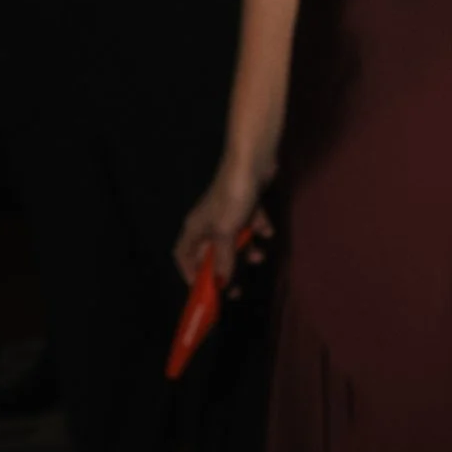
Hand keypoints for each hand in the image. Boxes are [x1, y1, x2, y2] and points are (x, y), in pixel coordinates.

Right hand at [175, 169, 268, 288]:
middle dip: (224, 270)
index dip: (190, 274)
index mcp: (195, 228)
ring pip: (234, 239)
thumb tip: (221, 282)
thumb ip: (223, 258)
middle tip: (236, 289)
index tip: (203, 291)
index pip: (183, 255)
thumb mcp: (226, 232)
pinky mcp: (245, 202)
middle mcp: (208, 221)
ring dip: (247, 249)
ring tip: (259, 256)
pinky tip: (268, 231)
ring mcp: (227, 211)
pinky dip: (260, 228)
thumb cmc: (232, 197)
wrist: (253, 160)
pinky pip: (251, 222)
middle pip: (212, 253)